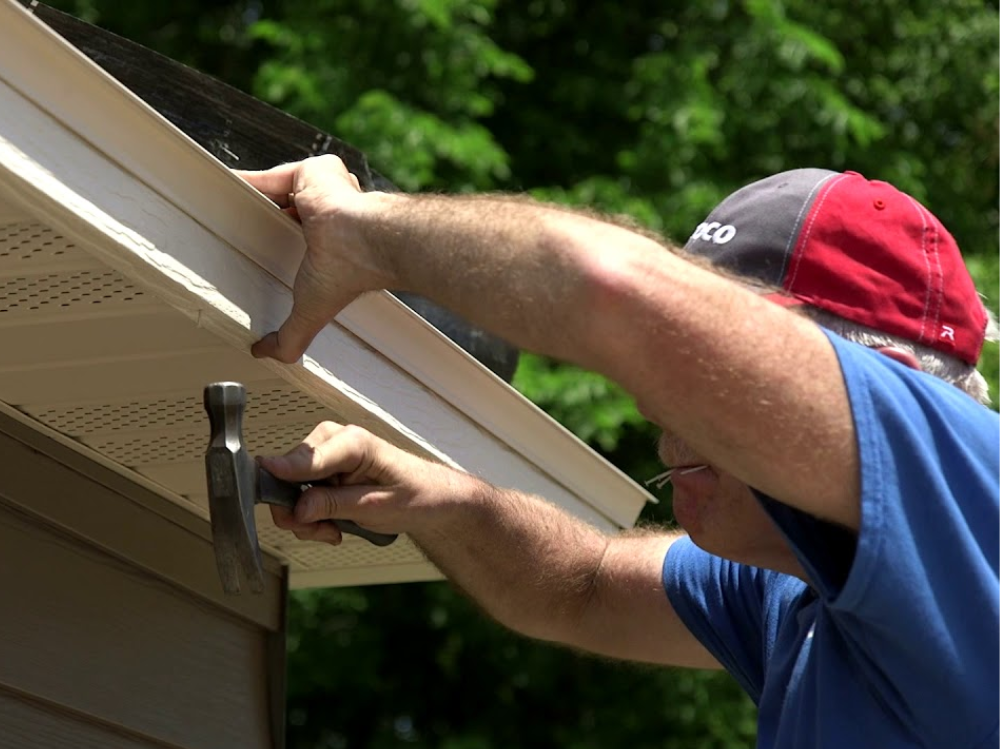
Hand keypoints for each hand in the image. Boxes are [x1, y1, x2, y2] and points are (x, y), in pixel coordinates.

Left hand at [235, 155, 396, 362]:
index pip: (307, 240)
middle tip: (241, 227)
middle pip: (292, 211)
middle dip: (271, 215)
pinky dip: (247, 181)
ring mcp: (326, 190)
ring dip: (258, 195)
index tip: (266, 251)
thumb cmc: (348, 273)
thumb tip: (265, 353)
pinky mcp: (314, 172)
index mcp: (337, 245)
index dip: (286, 242)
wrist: (362, 238)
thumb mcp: (312, 312)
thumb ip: (290, 335)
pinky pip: (272, 176)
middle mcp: (335, 215)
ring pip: (283, 190)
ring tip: (226, 204)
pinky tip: (223, 185)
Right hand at [259, 421, 458, 544]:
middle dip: (298, 510)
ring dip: (305, 517)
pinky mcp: (325, 469)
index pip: (309, 457)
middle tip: (321, 532)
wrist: (431, 498)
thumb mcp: (377, 507)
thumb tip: (298, 507)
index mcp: (354, 443)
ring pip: (290, 488)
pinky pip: (300, 493)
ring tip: (332, 530)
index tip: (261, 477)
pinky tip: (332, 524)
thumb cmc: (416, 495)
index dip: (283, 471)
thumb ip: (335, 504)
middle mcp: (336, 441)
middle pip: (289, 474)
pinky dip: (310, 514)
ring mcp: (328, 455)